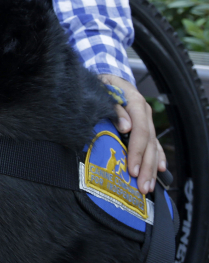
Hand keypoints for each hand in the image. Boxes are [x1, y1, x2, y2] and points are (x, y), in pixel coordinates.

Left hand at [99, 74, 167, 193]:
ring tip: (148, 186)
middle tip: (142, 186)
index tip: (133, 169)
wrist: (107, 76)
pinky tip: (160, 170)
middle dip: (146, 166)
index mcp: (136, 103)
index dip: (137, 151)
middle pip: (149, 143)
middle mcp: (144, 113)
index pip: (140, 131)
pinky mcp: (145, 125)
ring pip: (153, 146)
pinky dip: (158, 157)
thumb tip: (125, 126)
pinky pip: (155, 144)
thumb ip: (114, 107)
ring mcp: (146, 120)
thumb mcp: (102, 90)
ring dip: (152, 167)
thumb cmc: (102, 84)